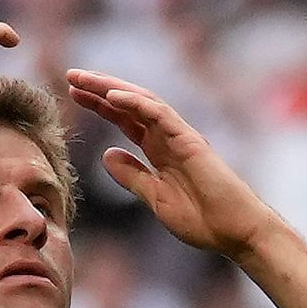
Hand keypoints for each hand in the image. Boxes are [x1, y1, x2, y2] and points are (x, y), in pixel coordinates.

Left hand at [63, 70, 280, 258]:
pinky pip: (160, 115)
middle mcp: (169, 137)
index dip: (100, 105)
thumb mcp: (155, 198)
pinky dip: (136, 103)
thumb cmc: (203, 219)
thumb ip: (132, 176)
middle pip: (130, 105)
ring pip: (142, 102)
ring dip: (112, 88)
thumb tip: (106, 155)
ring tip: (84, 78)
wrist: (234, 232)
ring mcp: (180, 136)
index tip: (74, 94)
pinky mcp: (190, 141)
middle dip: (100, 89)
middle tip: (72, 75)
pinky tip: (111, 96)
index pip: (125, 120)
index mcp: (160, 150)